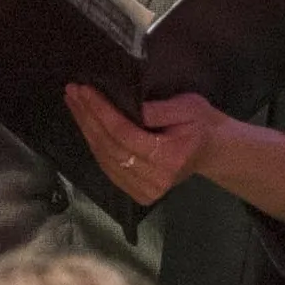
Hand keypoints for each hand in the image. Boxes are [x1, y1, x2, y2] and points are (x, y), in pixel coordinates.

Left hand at [64, 83, 215, 206]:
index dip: (100, 111)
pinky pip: (109, 169)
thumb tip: (130, 106)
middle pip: (109, 147)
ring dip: (86, 130)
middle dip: (87, 117)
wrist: (213, 150)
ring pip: (105, 159)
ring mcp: (147, 191)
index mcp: (169, 157)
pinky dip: (94, 146)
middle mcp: (155, 179)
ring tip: (74, 104)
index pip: (123, 133)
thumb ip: (159, 109)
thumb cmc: (201, 124)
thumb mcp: (188, 106)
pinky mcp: (140, 195)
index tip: (84, 89)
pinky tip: (85, 125)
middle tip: (72, 92)